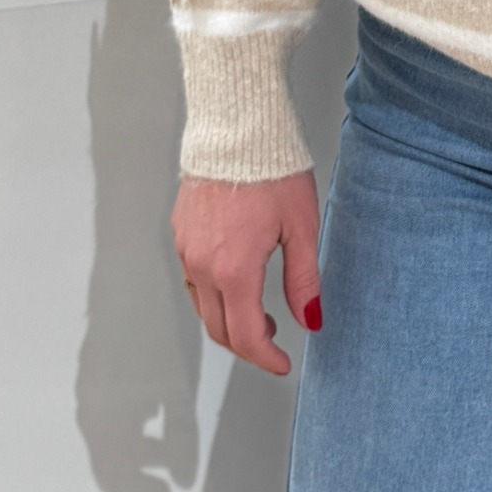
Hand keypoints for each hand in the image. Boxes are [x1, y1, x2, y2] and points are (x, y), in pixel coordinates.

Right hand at [171, 168, 322, 374]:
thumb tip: (311, 320)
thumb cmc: (273, 170)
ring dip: (228, 320)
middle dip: (247, 344)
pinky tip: (235, 280)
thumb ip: (303, 280)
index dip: (265, 358)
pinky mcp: (180, 232)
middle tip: (273, 340)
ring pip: (203, 305)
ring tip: (258, 312)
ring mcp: (187, 249)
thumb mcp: (301, 227)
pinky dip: (213, 292)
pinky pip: (193, 278)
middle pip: (218, 328)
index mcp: (234, 269)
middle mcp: (203, 265)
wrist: (237, 127)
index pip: (245, 336)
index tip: (282, 364)